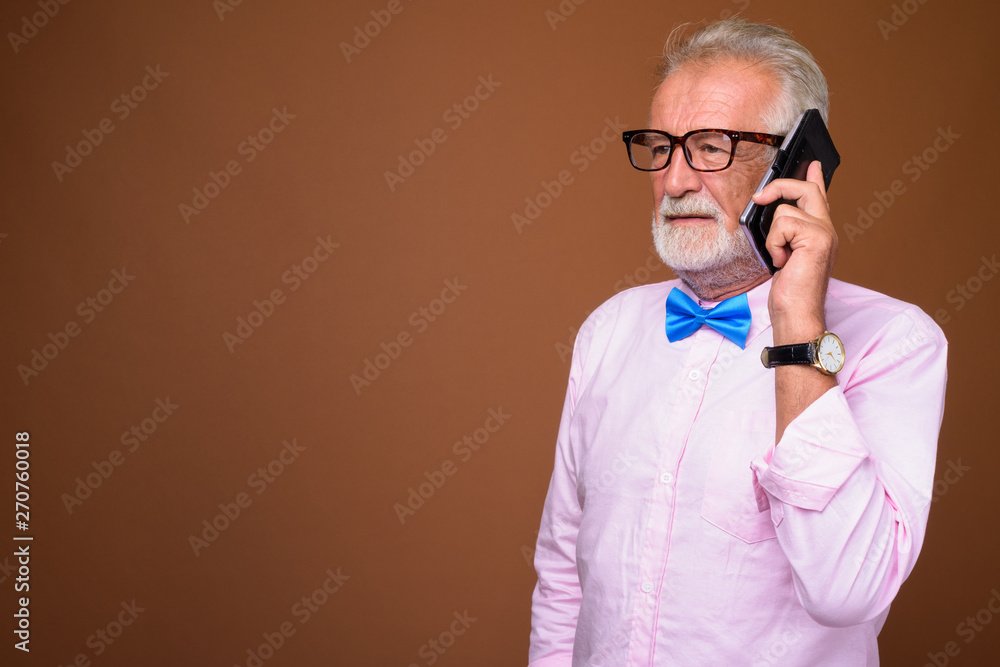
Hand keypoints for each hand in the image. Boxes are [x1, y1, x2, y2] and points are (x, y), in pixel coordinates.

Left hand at [751, 160, 837, 343]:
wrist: (797, 314)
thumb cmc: (790, 293)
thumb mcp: (783, 256)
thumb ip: (784, 235)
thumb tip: (770, 215)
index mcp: (820, 233)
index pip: (819, 198)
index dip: (815, 178)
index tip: (811, 164)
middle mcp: (827, 230)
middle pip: (806, 189)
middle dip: (780, 187)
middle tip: (760, 197)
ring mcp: (825, 232)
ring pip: (785, 210)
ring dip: (773, 237)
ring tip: (781, 258)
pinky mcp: (817, 237)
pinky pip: (782, 224)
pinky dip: (774, 244)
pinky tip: (782, 262)